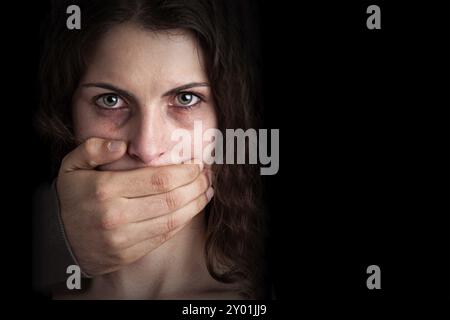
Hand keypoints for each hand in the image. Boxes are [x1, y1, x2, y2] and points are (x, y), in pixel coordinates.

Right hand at [56, 137, 212, 275]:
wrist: (56, 239)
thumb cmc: (71, 197)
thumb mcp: (71, 165)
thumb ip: (93, 149)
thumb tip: (122, 146)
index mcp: (105, 189)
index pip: (158, 180)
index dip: (185, 173)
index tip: (197, 166)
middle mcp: (116, 216)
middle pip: (170, 200)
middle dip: (196, 186)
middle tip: (207, 177)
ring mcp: (123, 238)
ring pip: (172, 220)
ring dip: (195, 205)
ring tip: (207, 191)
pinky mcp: (128, 254)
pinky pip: (164, 236)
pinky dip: (182, 222)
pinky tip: (191, 209)